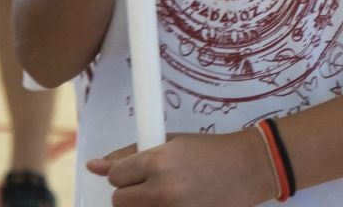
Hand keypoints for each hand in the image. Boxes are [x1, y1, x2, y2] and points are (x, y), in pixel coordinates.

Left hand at [88, 131, 275, 206]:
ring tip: (169, 194)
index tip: (138, 170)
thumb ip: (131, 154)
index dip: (125, 172)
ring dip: (144, 204)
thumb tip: (94, 165)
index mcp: (158, 162)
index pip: (115, 175)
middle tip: (155, 183)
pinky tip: (178, 202)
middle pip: (119, 201)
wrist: (248, 169)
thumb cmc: (211, 152)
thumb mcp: (172, 142)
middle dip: (132, 191)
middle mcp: (163, 190)